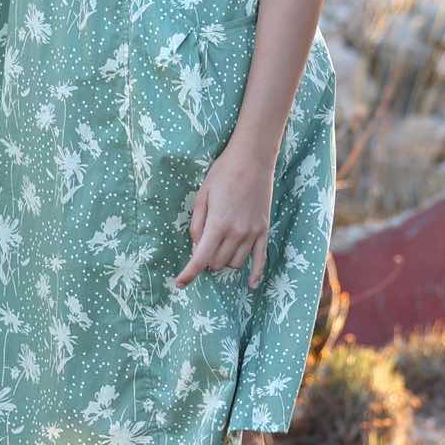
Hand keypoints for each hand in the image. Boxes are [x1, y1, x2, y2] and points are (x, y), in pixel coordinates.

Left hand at [173, 143, 273, 289]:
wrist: (253, 159)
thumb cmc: (223, 173)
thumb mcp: (202, 196)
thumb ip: (197, 224)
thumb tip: (196, 247)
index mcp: (218, 224)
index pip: (201, 258)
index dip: (189, 274)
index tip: (180, 283)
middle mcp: (236, 233)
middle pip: (217, 263)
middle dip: (206, 260)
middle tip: (202, 246)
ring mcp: (252, 233)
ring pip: (235, 263)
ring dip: (223, 261)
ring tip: (219, 248)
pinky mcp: (264, 230)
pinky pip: (261, 259)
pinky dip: (255, 274)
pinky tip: (251, 285)